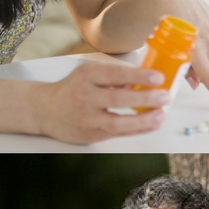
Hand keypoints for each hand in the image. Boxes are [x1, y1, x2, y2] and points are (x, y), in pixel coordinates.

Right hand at [28, 62, 170, 143]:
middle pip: (118, 99)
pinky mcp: (89, 135)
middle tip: (165, 96)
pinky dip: (137, 130)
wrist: (43, 110)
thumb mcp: (89, 73)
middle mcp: (84, 97)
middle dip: (145, 98)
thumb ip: (114, 76)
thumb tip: (145, 79)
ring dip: (144, 120)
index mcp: (85, 76)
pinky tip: (152, 124)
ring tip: (162, 114)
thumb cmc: (72, 88)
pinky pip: (117, 134)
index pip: (115, 75)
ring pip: (117, 123)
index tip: (158, 77)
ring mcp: (86, 119)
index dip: (138, 76)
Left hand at [148, 0, 208, 110]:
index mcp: (193, 44)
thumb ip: (179, 65)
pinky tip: (196, 37)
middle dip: (197, 72)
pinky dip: (207, 48)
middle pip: (208, 67)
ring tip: (186, 45)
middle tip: (181, 65)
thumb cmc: (157, 19)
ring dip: (202, 58)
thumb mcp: (161, 45)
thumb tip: (195, 83)